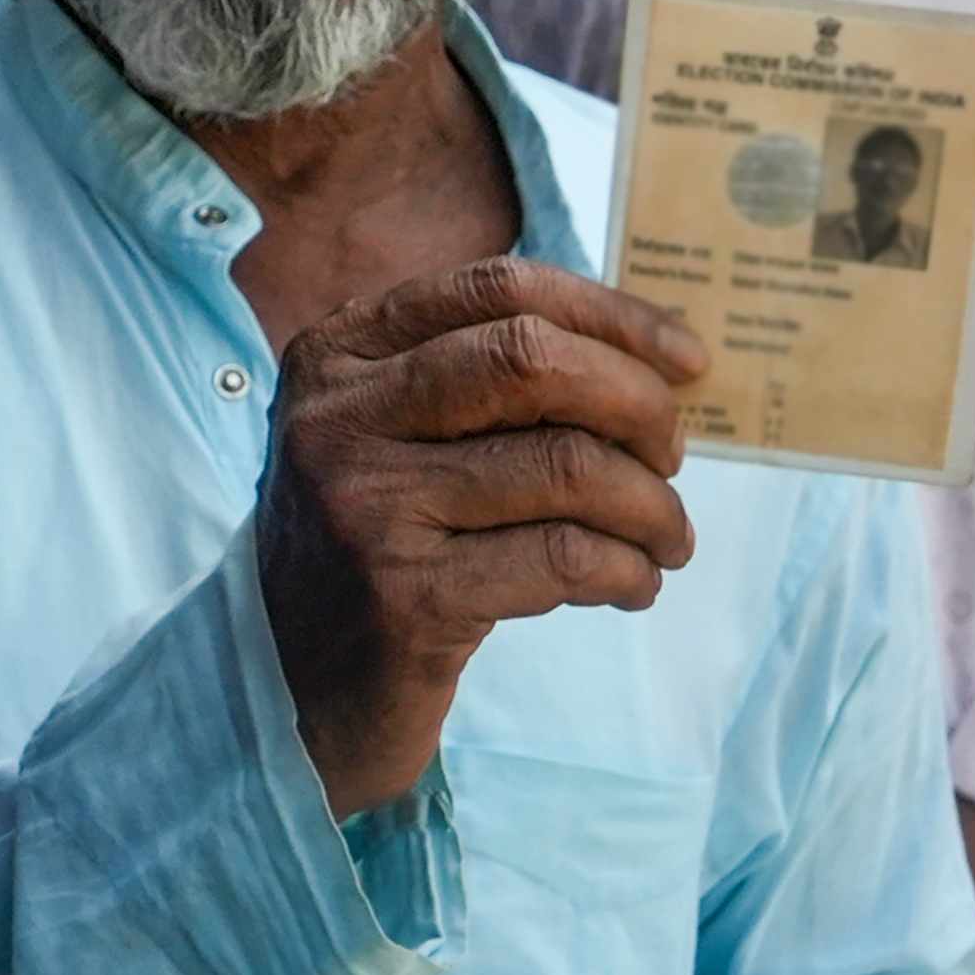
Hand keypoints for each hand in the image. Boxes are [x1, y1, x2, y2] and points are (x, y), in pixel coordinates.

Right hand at [258, 260, 705, 815]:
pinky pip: (563, 559)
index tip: (687, 363)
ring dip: (650, 506)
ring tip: (667, 539)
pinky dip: (626, 570)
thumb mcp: (395, 436)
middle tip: (671, 457)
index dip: (611, 316)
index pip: (500, 288)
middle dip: (638, 404)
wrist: (287, 687)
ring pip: (565, 467)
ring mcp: (367, 506)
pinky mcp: (405, 597)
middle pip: (533, 360)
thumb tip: (656, 356)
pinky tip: (632, 585)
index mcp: (339, 352)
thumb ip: (486, 380)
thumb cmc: (372, 546)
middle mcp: (339, 417)